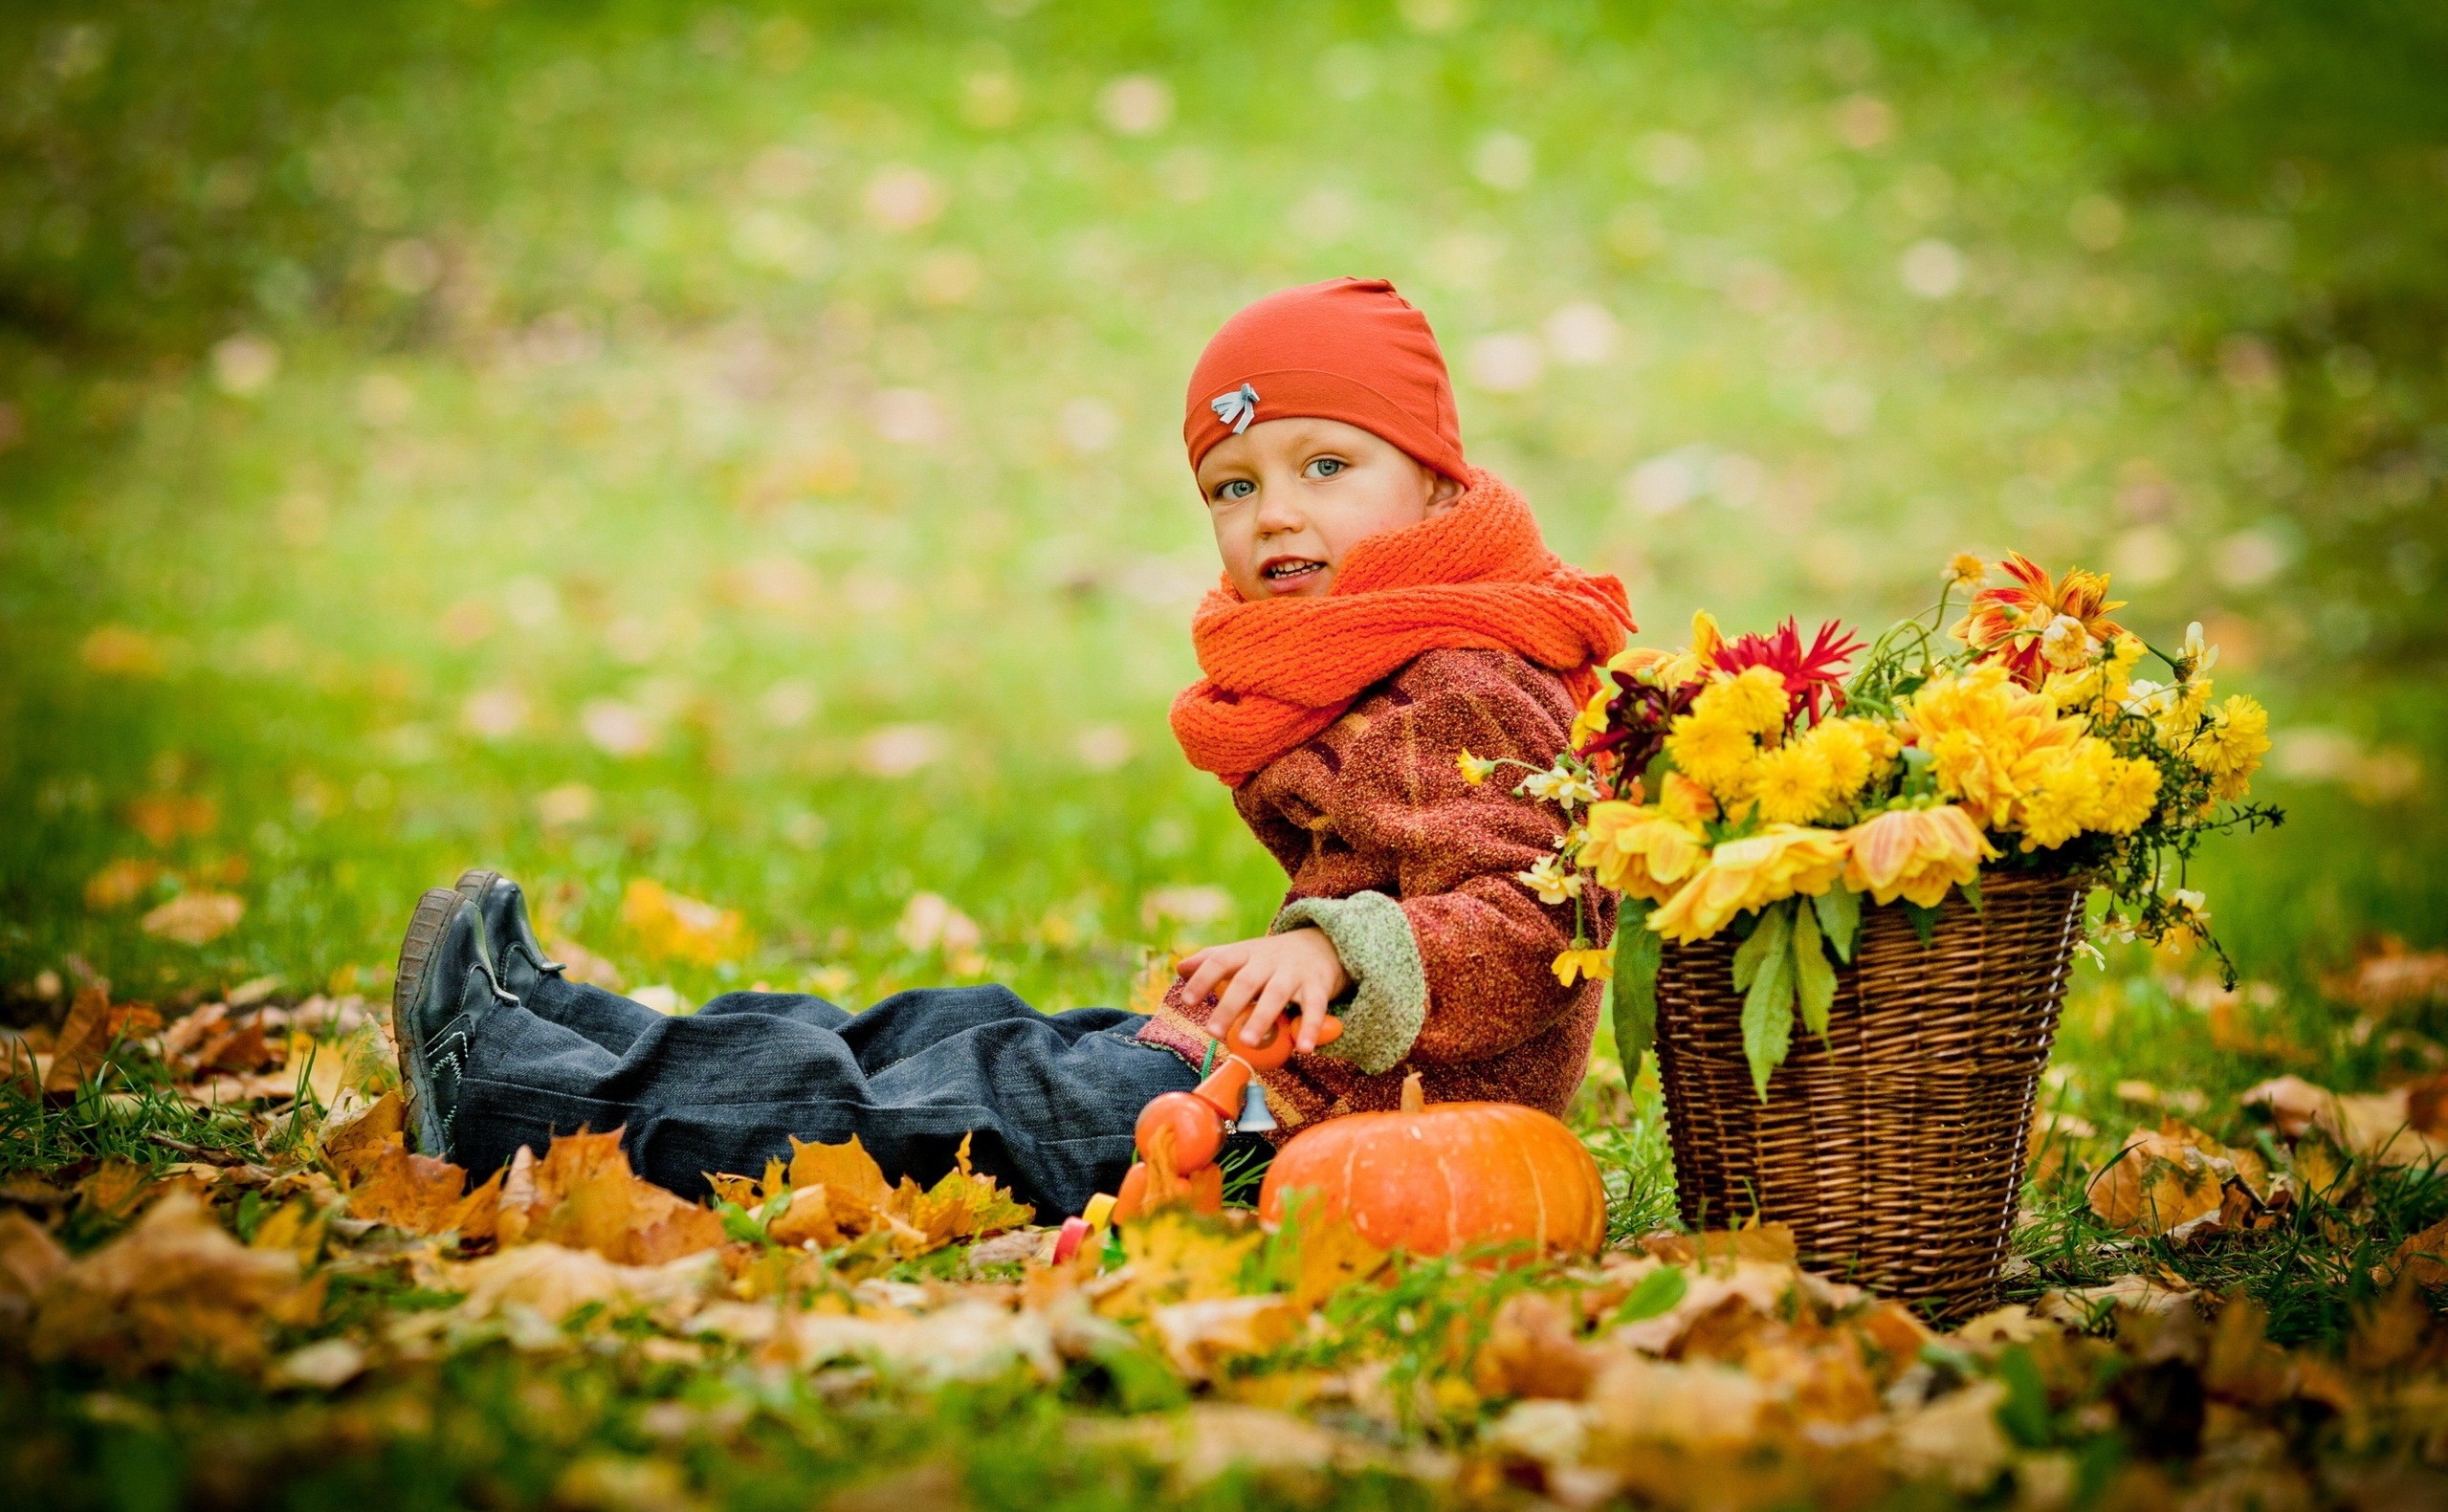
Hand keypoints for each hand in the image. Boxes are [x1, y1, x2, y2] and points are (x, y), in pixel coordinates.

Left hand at [1175, 927, 1349, 1053]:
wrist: (1320, 945)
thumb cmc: (1270, 958)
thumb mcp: (1242, 953)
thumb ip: (1211, 960)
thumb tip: (1180, 969)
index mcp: (1246, 953)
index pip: (1220, 960)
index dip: (1202, 979)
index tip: (1187, 1001)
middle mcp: (1269, 961)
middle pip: (1246, 981)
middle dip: (1229, 1006)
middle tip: (1213, 1032)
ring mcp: (1294, 973)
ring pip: (1277, 993)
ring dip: (1262, 1018)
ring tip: (1248, 1042)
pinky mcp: (1317, 987)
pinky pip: (1314, 1008)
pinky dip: (1310, 1028)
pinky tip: (1303, 1049)